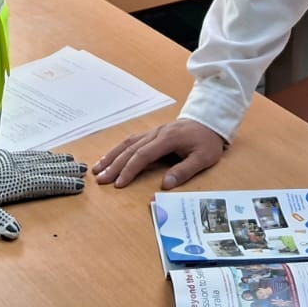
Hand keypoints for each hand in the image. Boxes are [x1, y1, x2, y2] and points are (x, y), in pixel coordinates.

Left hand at [0, 150, 87, 240]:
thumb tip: (15, 234)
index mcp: (9, 183)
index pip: (41, 183)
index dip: (61, 184)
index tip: (79, 185)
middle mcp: (11, 169)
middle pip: (43, 168)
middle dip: (64, 170)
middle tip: (84, 169)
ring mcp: (5, 160)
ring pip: (35, 159)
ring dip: (54, 160)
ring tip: (70, 160)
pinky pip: (25, 154)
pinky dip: (38, 155)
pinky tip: (42, 155)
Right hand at [93, 119, 224, 189]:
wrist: (210, 121)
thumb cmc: (207, 141)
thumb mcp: (203, 158)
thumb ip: (184, 171)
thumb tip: (165, 185)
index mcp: (168, 139)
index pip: (143, 155)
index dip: (129, 170)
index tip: (119, 184)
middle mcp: (156, 134)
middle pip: (130, 149)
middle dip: (114, 165)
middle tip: (100, 179)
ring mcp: (153, 132)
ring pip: (128, 143)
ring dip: (112, 156)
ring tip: (97, 169)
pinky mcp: (153, 134)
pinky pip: (132, 140)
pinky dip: (118, 149)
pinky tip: (110, 157)